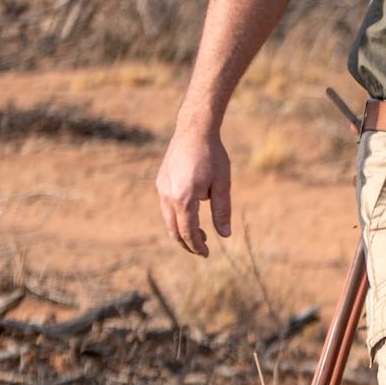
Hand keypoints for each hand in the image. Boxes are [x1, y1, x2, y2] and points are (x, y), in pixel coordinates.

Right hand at [155, 123, 230, 255]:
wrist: (194, 130)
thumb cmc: (212, 156)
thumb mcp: (222, 185)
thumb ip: (222, 211)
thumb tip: (225, 235)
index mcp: (183, 199)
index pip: (188, 232)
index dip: (197, 246)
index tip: (207, 254)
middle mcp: (167, 196)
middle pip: (174, 229)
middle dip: (187, 243)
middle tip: (202, 250)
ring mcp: (161, 188)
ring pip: (168, 219)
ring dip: (181, 230)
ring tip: (199, 235)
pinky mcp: (160, 181)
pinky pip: (166, 206)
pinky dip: (176, 217)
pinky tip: (190, 215)